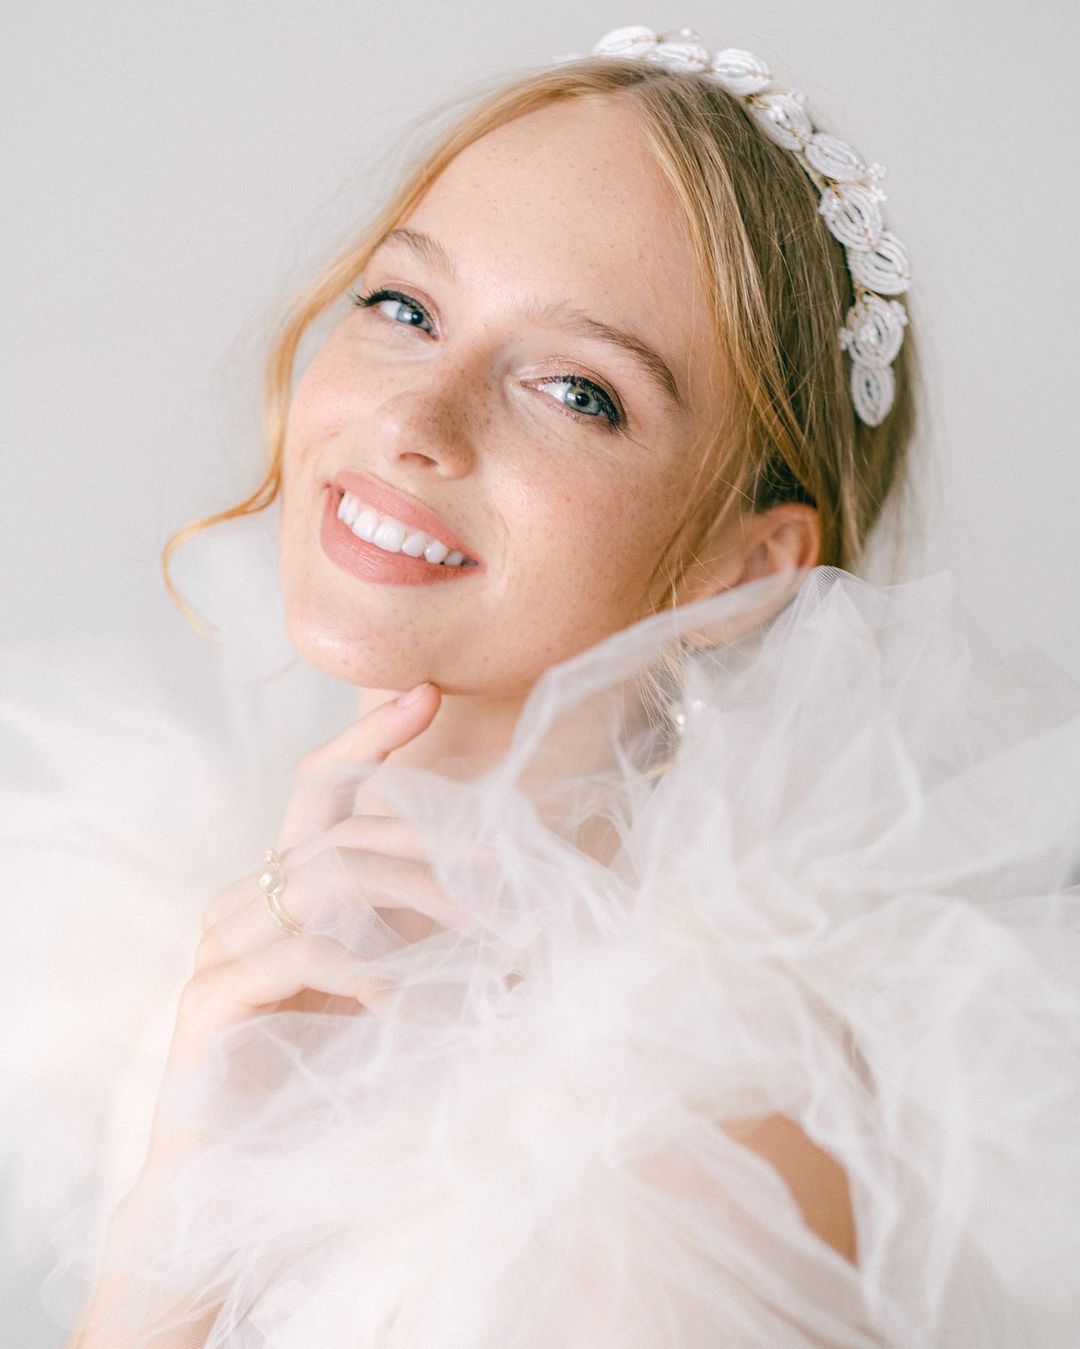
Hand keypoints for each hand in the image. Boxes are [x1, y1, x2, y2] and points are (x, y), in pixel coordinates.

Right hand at [66, 683, 457, 1347]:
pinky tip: (404, 995)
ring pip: (326, 878)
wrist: (236, 1171)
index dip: (369, 736)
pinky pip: (295, 953)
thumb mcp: (385, 982)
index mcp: (285, 882)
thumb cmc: (321, 1070)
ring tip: (479, 935)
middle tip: (503, 874)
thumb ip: (422, 934)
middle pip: (342, 832)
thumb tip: (516, 901)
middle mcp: (247, 896)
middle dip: (432, 846)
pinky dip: (361, 966)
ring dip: (414, 899)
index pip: (321, 785)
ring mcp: (222, 942)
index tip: (426, 694)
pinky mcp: (210, 998)